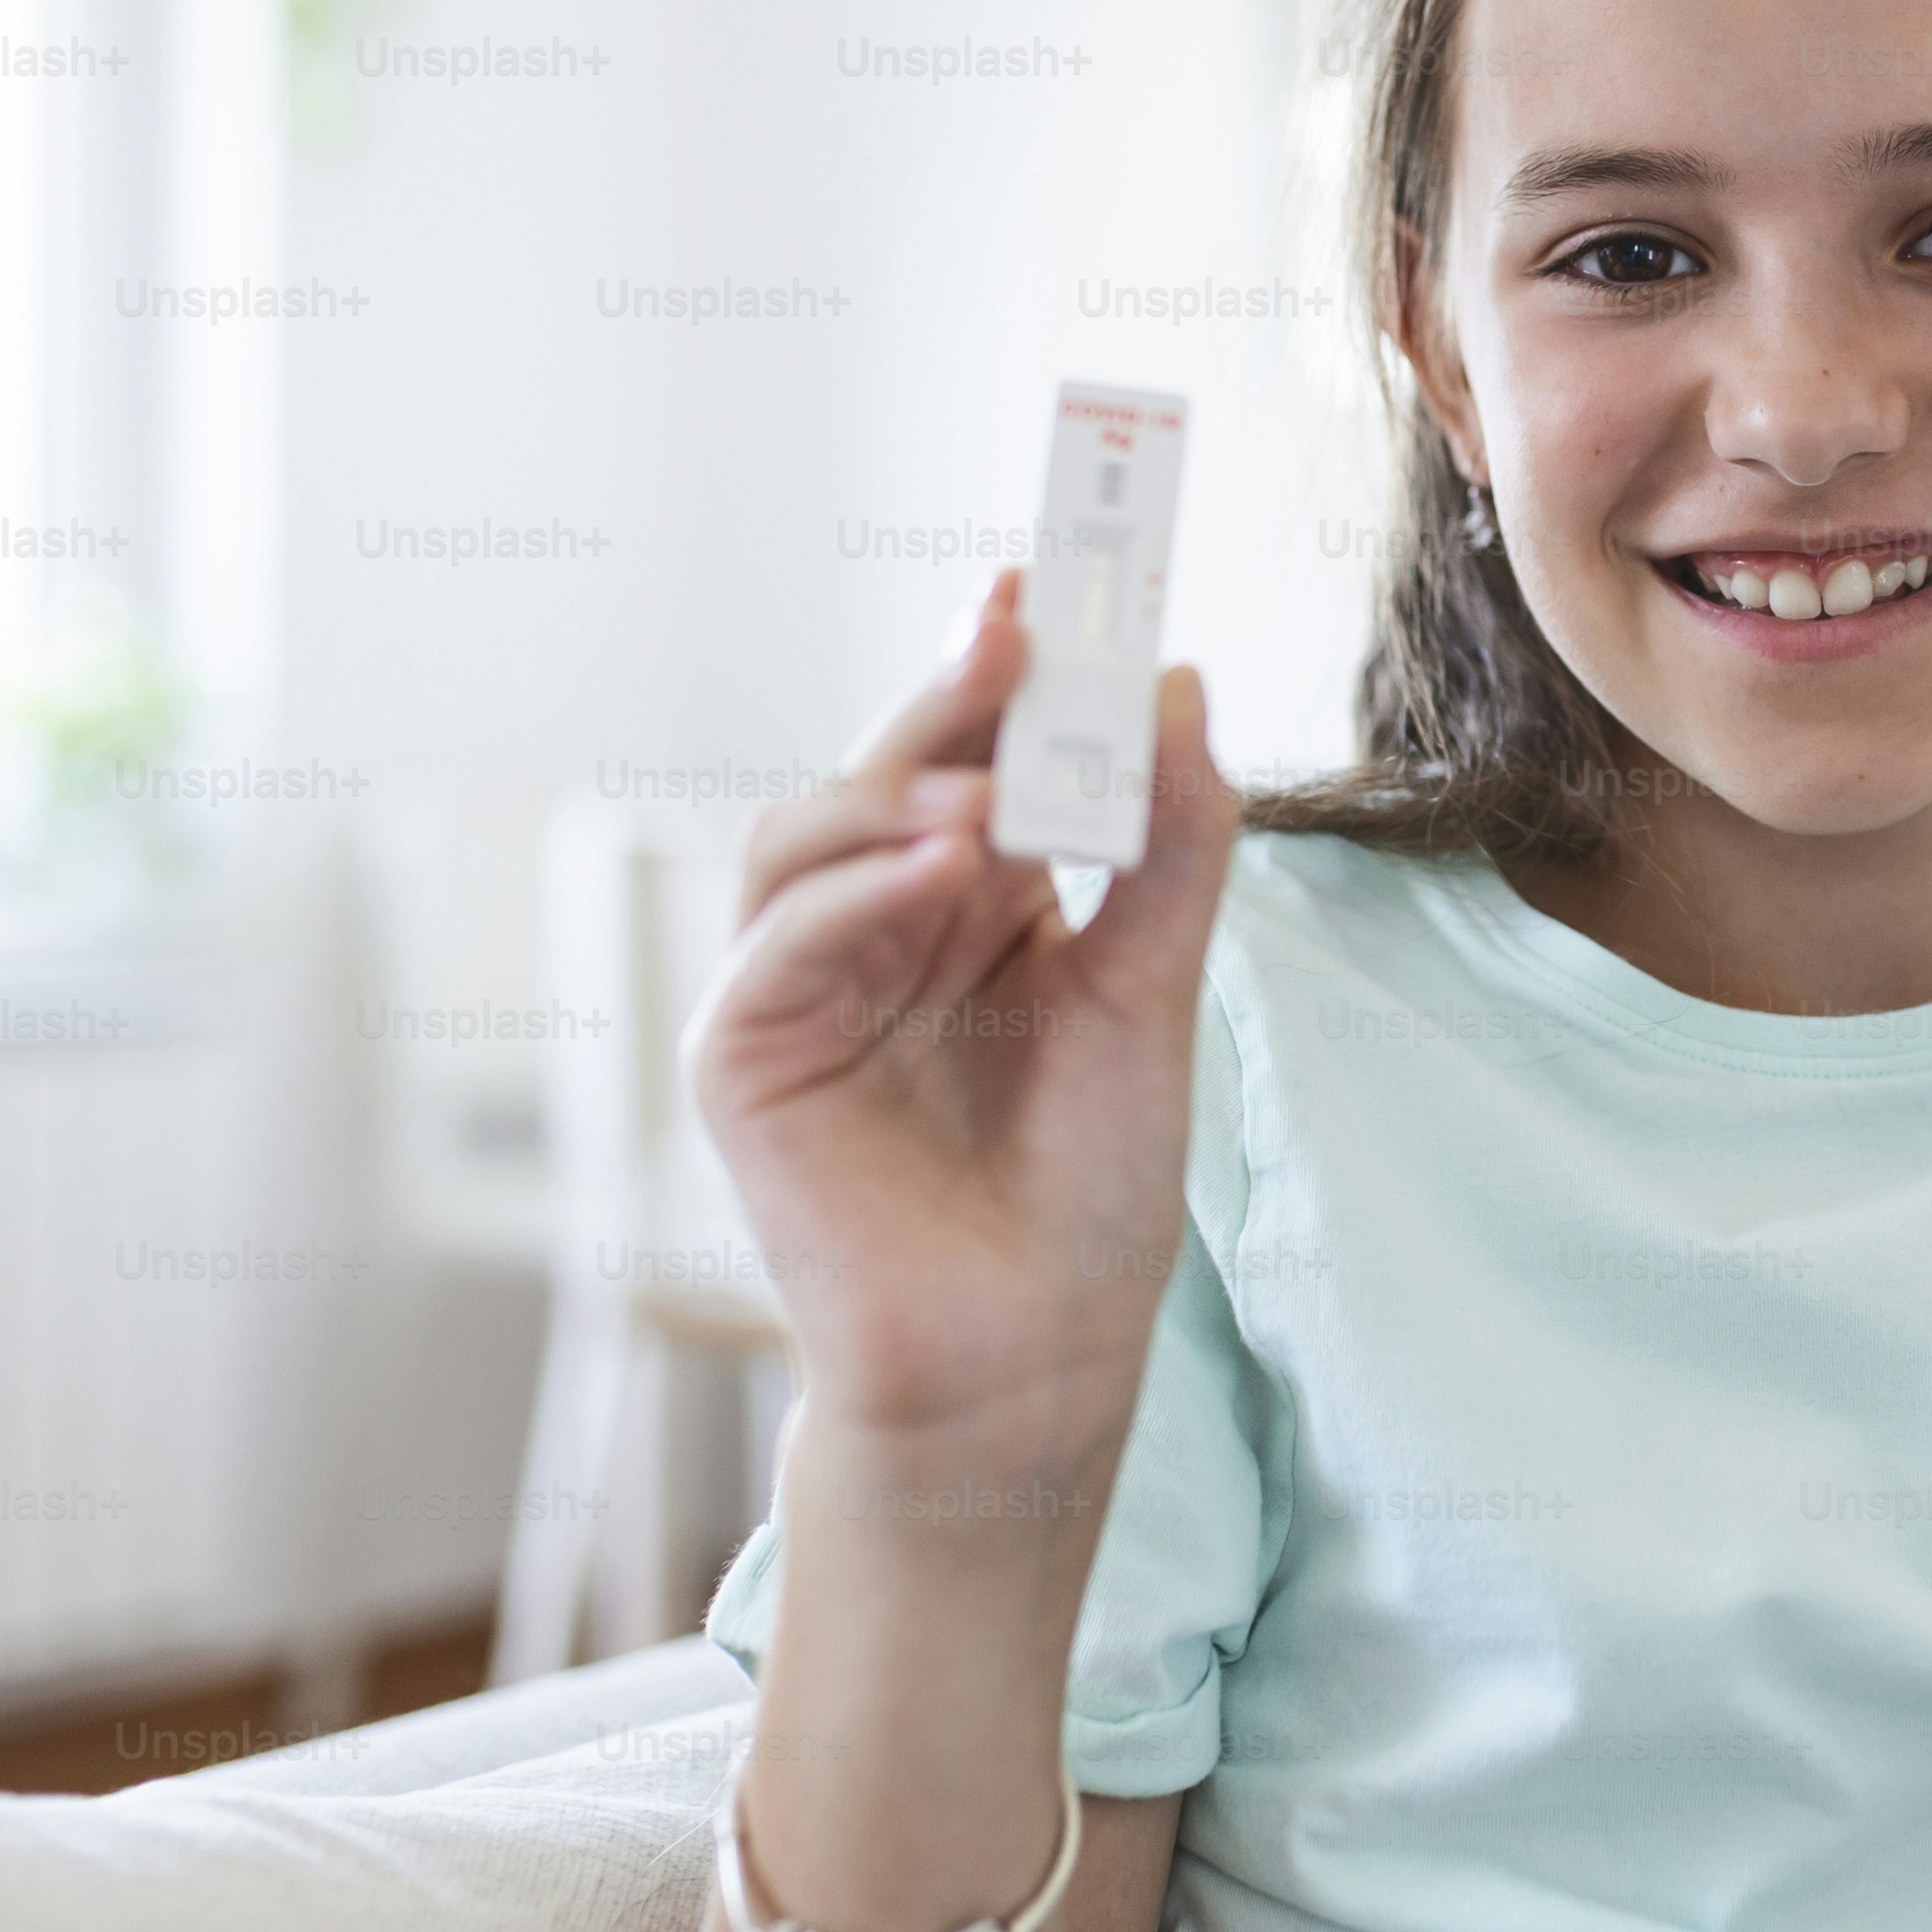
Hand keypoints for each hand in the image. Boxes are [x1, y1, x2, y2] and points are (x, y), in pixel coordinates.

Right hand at [689, 568, 1242, 1462]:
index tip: (1064, 571)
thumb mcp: (1153, 993)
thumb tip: (1185, 688)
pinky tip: (947, 864)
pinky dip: (857, 889)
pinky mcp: (746, 1058)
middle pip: (887, 763)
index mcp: (971, 897)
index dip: (1010, 662)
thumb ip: (1168, 847)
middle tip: (1022, 621)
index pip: (977, 748)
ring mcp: (801, 984)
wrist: (1032, 1360)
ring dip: (898, 782)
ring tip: (995, 781)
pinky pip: (780, 940)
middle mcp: (877, 922)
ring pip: (809, 829)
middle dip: (953, 689)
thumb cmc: (1087, 1190)